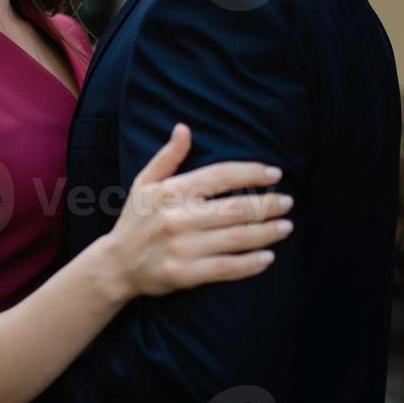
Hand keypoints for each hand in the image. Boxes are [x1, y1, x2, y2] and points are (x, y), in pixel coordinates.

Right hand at [99, 123, 293, 298]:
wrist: (115, 265)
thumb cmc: (135, 220)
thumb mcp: (144, 183)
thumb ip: (167, 156)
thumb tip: (184, 128)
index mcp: (171, 191)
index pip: (221, 176)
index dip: (251, 173)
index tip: (274, 173)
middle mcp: (178, 218)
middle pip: (236, 209)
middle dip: (268, 205)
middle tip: (288, 202)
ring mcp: (183, 248)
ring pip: (237, 238)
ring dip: (267, 232)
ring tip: (286, 226)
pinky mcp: (186, 274)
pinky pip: (227, 268)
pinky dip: (251, 264)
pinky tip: (268, 257)